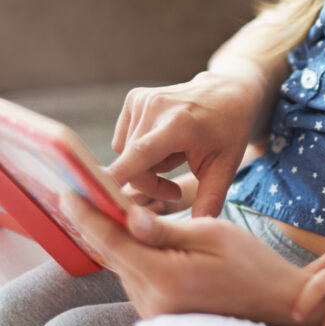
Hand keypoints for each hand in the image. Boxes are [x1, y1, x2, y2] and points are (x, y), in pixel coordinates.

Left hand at [63, 194, 309, 323]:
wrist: (273, 302)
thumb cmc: (251, 262)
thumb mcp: (213, 233)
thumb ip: (166, 229)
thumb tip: (128, 217)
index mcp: (166, 276)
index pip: (113, 242)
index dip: (88, 215)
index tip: (68, 191)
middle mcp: (153, 301)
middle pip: (114, 255)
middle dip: (101, 223)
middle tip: (92, 191)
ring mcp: (155, 312)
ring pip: (123, 267)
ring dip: (120, 240)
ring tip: (119, 210)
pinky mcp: (160, 314)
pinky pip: (137, 279)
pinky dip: (134, 256)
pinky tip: (142, 238)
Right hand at [109, 70, 262, 216]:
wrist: (228, 93)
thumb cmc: (228, 131)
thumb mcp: (226, 166)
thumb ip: (210, 199)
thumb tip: (197, 231)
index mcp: (179, 124)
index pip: (138, 155)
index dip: (115, 178)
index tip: (94, 199)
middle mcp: (156, 107)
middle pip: (132, 165)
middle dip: (150, 184)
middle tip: (174, 188)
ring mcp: (142, 100)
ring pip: (125, 155)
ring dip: (145, 168)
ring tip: (175, 158)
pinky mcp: (134, 98)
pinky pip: (123, 141)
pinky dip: (140, 151)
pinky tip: (164, 144)